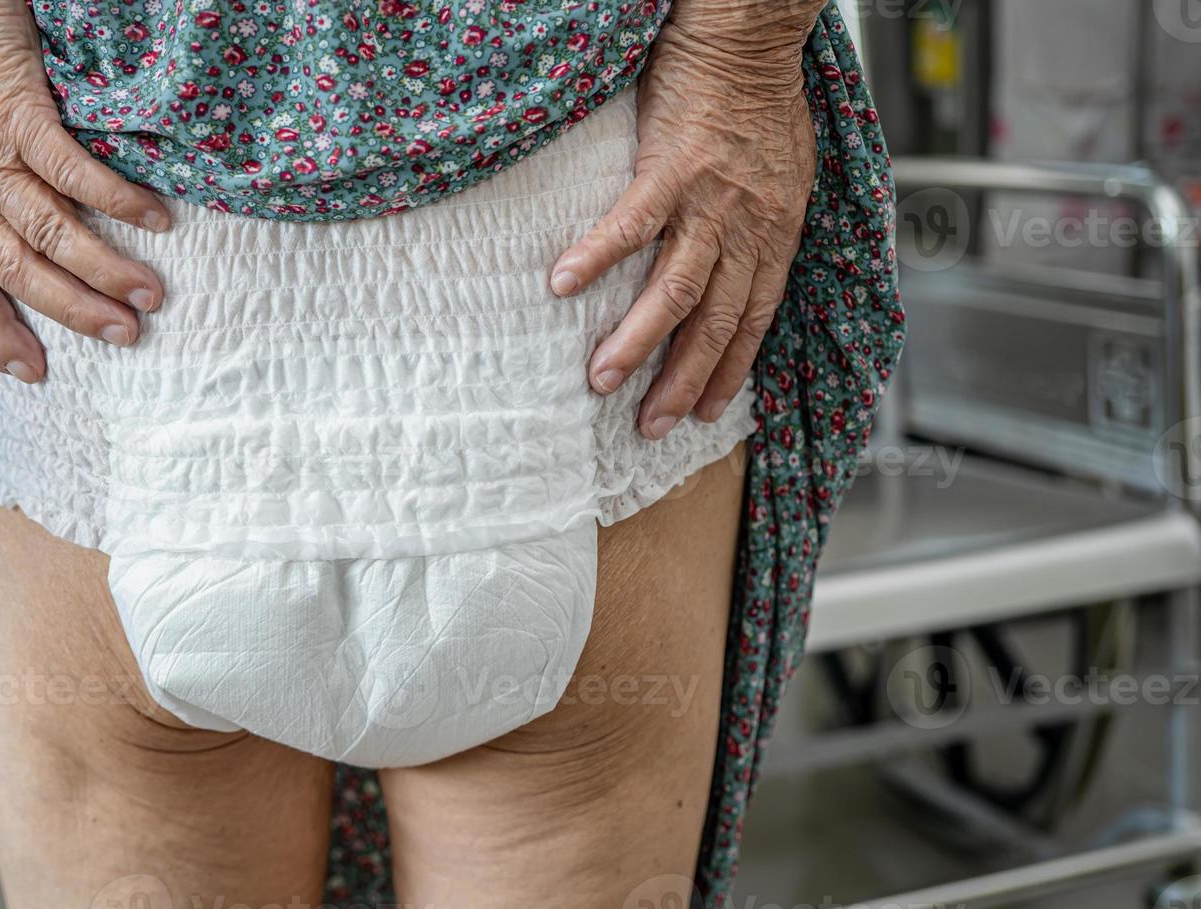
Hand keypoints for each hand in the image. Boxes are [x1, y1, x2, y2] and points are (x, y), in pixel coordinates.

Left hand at [0, 0, 171, 382]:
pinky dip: (117, 199)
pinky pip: (72, 171)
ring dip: (104, 268)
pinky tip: (155, 219)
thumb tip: (2, 251)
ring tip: (150, 293)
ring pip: (50, 232)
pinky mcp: (20, 116)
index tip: (35, 373)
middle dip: (77, 311)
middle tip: (126, 334)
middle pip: (22, 272)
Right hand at [549, 3, 820, 438]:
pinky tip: (563, 286)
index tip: (707, 413)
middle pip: (715, 324)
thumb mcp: (786, 177)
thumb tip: (740, 262)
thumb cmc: (763, 102)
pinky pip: (631, 226)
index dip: (730, 372)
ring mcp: (708, 202)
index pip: (754, 321)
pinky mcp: (670, 169)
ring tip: (602, 380)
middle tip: (650, 425)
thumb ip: (764, 226)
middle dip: (682, 383)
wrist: (750, 42)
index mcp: (775, 234)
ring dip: (637, 342)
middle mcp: (746, 229)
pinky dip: (597, 258)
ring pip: (676, 291)